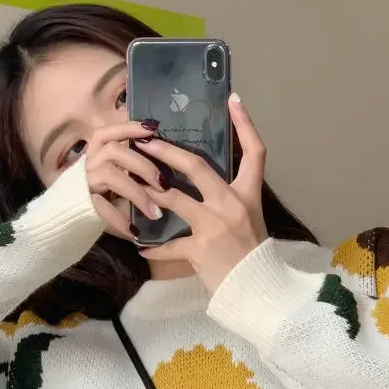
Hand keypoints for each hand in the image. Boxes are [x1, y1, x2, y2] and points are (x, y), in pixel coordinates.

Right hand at [85, 121, 165, 235]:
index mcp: (96, 152)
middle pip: (114, 151)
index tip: (153, 129)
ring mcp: (84, 181)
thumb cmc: (101, 193)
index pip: (108, 132)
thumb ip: (131, 164)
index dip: (129, 127)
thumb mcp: (116, 175)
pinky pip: (102, 207)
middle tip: (164, 184)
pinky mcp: (82, 202)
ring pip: (111, 176)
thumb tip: (164, 158)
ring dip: (137, 193)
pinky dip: (119, 219)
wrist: (69, 217)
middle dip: (143, 165)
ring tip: (155, 213)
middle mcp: (89, 162)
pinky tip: (134, 231)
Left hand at [139, 95, 267, 291]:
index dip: (245, 124)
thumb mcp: (249, 219)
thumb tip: (205, 181)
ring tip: (131, 182)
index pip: (255, 152)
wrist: (257, 289)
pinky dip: (152, 247)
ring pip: (174, 198)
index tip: (233, 99)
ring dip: (149, 190)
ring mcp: (215, 226)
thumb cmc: (252, 254)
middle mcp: (232, 205)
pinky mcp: (200, 249)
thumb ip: (229, 198)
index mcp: (248, 195)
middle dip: (166, 151)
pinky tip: (139, 246)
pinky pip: (168, 245)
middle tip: (146, 142)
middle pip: (197, 166)